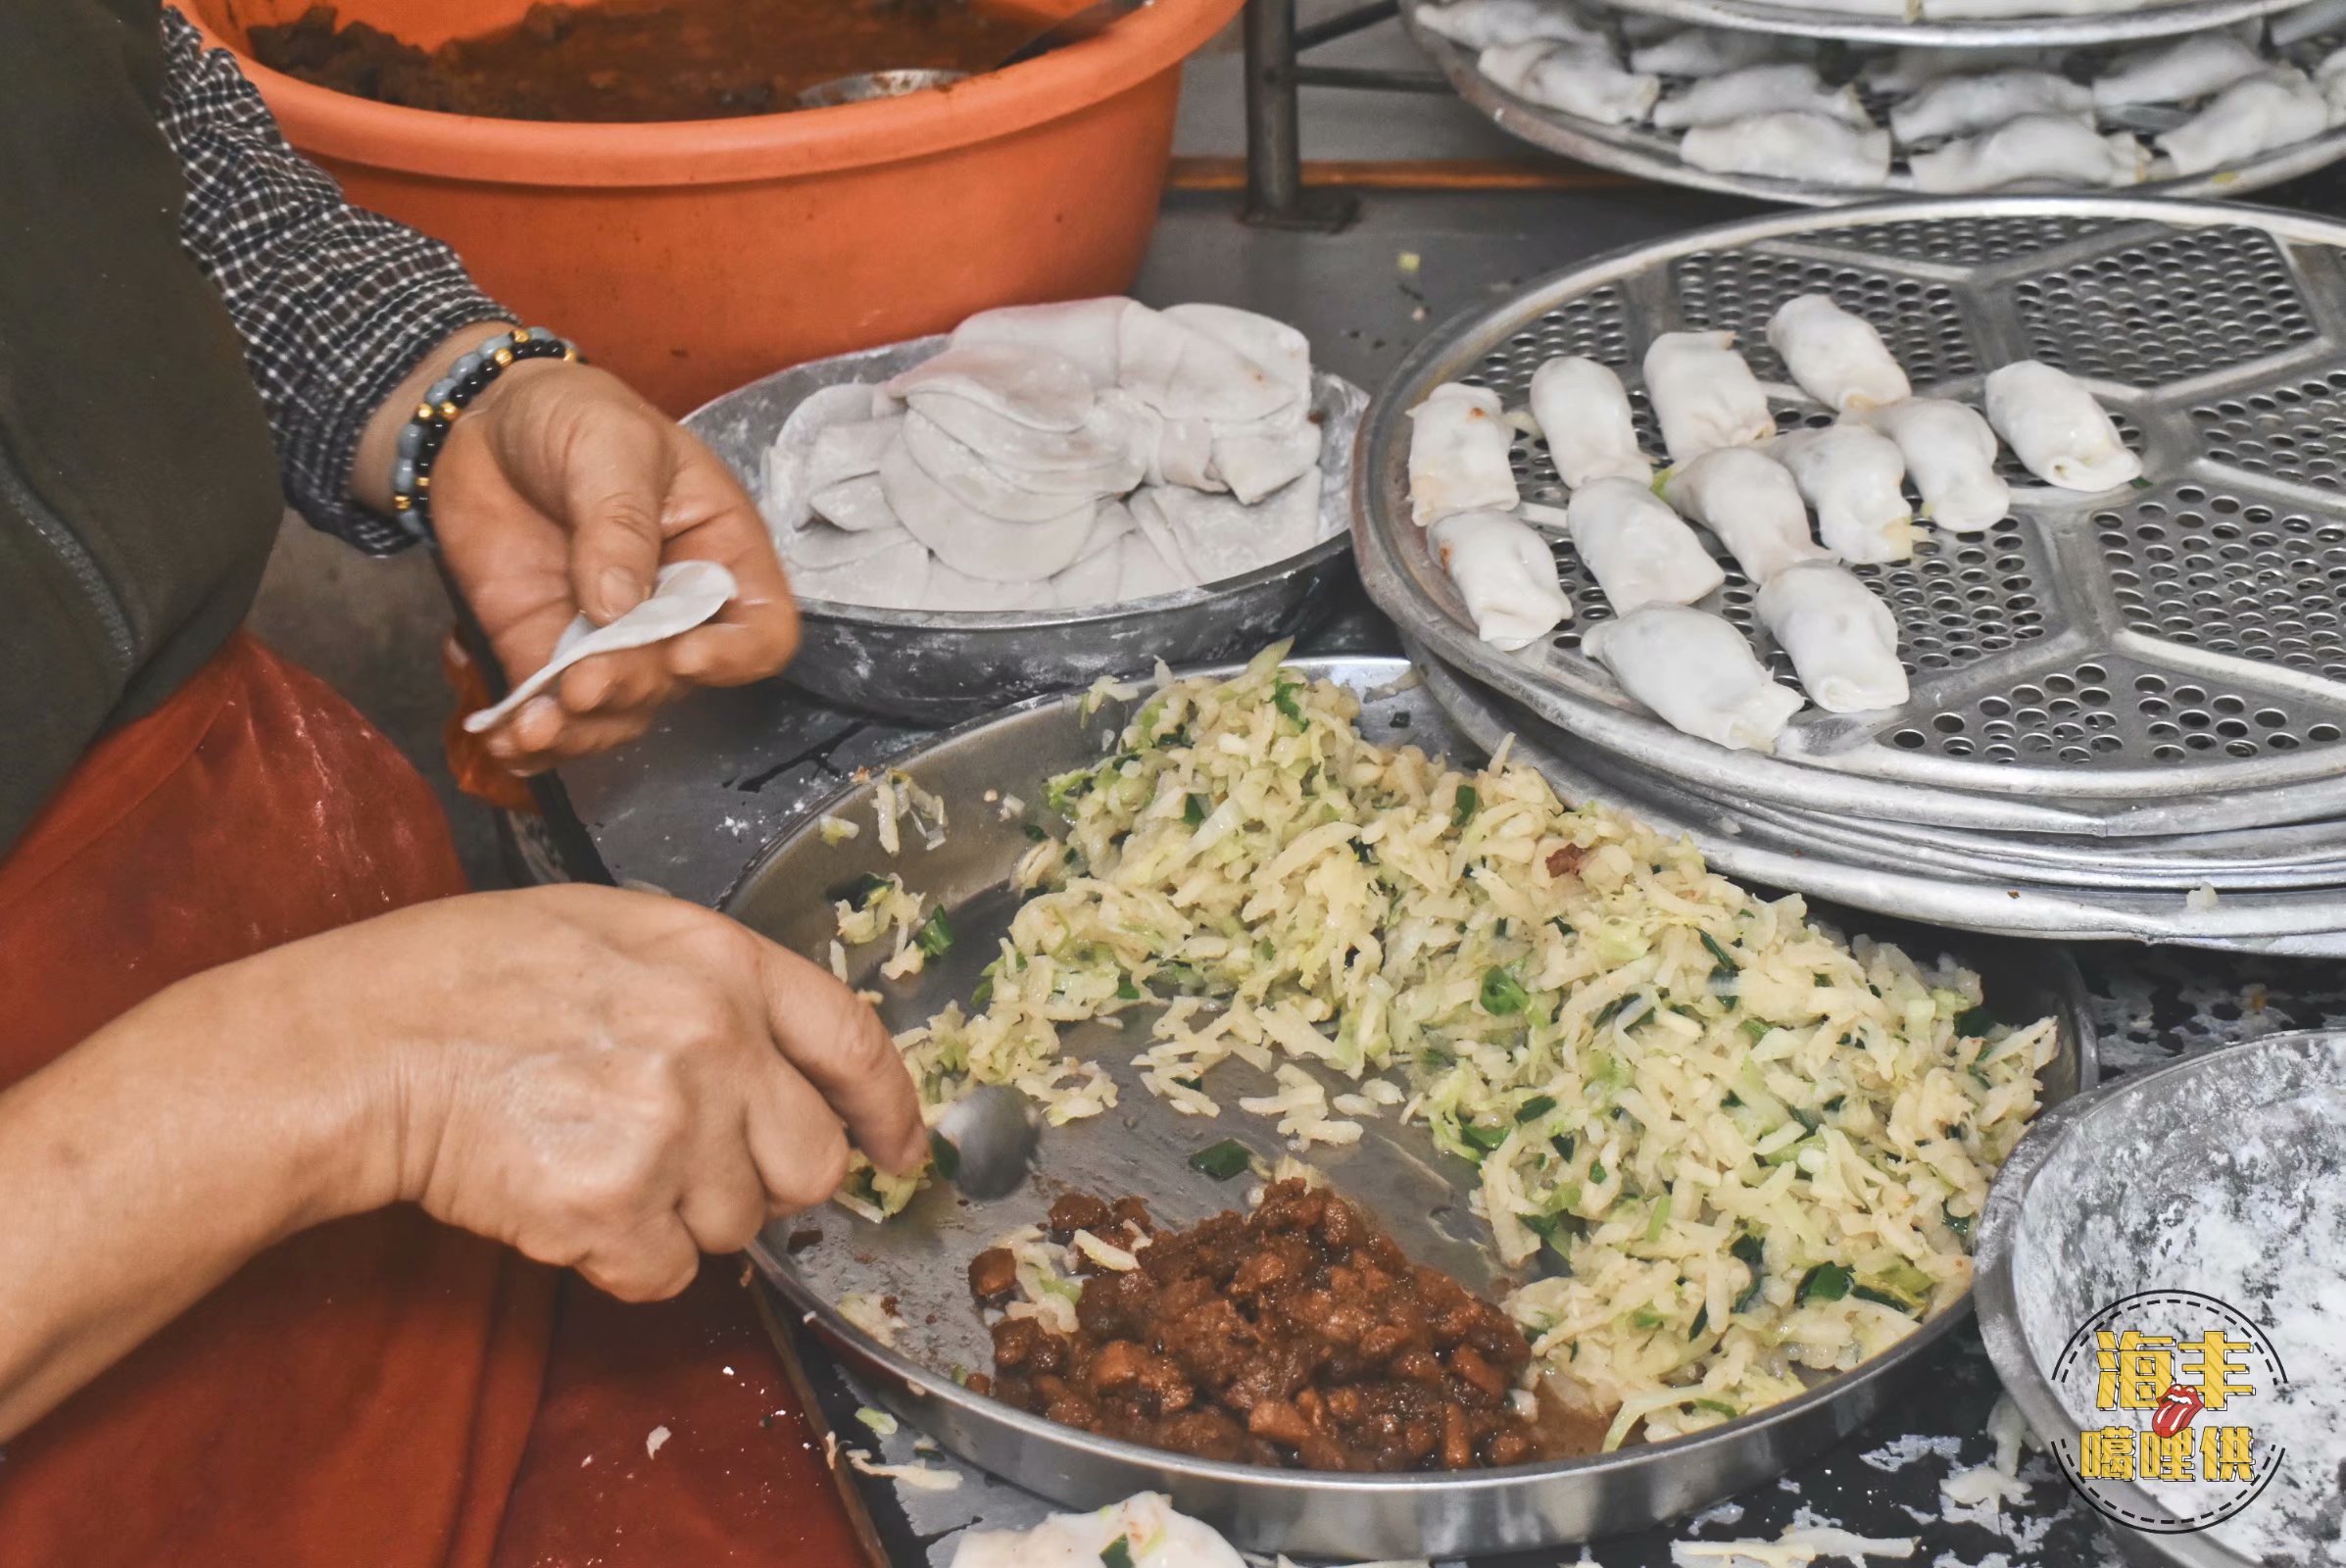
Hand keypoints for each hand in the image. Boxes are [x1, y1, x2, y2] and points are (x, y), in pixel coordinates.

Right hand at [261, 885, 925, 1300]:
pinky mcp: (618, 1207)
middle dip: (761, 1178)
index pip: (855, 1044)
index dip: (890, 1110)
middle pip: (812, 1164)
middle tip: (682, 1159)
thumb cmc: (465, 978)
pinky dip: (623, 1258)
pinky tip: (565, 1200)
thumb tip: (786, 1061)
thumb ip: (715, 987)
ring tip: (592, 1157)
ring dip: (679, 1216)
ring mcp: (672, 1126)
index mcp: (723, 963)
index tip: (903, 1151)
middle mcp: (718, 1042)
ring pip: (738, 1225)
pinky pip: (667, 1273)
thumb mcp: (613, 931)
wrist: (363, 1046)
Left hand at [374, 337, 799, 773]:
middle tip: (579, 682)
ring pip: (620, 711)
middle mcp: (674, 610)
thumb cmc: (572, 415)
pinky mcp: (544, 652)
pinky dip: (530, 738)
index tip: (684, 655)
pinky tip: (505, 741)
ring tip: (530, 729)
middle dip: (632, 688)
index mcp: (719, 554)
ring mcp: (610, 639)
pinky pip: (552, 713)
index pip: (762, 630)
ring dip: (580, 732)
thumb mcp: (611, 446)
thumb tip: (618, 606)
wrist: (481, 420)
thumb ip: (619, 521)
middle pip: (680, 681)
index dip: (735, 657)